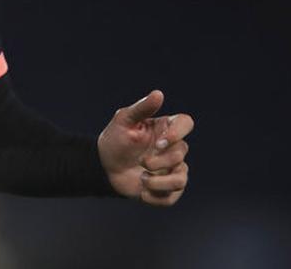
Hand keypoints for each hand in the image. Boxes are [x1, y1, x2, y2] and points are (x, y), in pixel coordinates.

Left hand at [97, 90, 193, 205]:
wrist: (104, 167)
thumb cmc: (115, 140)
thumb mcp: (123, 121)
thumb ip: (141, 109)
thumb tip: (158, 93)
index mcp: (165, 129)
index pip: (186, 123)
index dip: (178, 132)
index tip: (160, 141)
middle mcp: (173, 148)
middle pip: (182, 153)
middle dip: (161, 160)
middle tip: (143, 161)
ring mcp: (172, 169)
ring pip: (181, 179)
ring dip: (159, 182)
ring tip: (142, 179)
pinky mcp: (166, 189)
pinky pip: (172, 198)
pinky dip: (156, 197)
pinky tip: (142, 192)